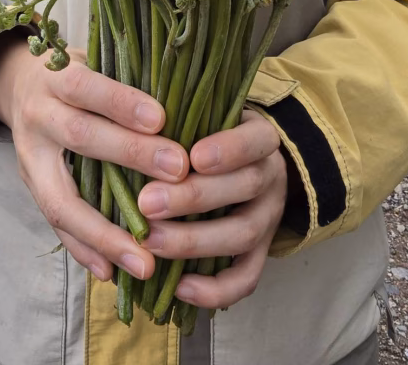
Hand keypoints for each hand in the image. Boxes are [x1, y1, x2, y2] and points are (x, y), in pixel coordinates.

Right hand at [0, 35, 188, 282]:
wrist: (20, 87)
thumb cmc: (79, 77)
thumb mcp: (95, 64)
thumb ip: (129, 82)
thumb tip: (187, 108)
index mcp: (56, 79)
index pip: (88, 86)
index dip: (122, 103)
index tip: (162, 118)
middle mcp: (38, 117)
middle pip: (80, 136)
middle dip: (130, 156)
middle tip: (177, 173)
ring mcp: (29, 158)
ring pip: (61, 198)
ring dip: (105, 233)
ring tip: (144, 260)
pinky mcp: (31, 188)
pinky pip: (54, 225)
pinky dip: (84, 249)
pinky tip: (112, 271)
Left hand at [138, 110, 286, 308]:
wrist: (241, 165)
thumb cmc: (207, 134)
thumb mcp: (203, 117)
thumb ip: (181, 120)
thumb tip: (136, 119)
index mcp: (261, 137)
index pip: (256, 139)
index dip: (229, 149)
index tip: (193, 156)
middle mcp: (271, 177)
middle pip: (246, 186)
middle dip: (195, 196)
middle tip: (148, 202)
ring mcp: (267, 218)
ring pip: (243, 234)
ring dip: (194, 241)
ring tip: (149, 241)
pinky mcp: (259, 253)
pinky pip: (247, 278)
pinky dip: (214, 289)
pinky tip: (178, 287)